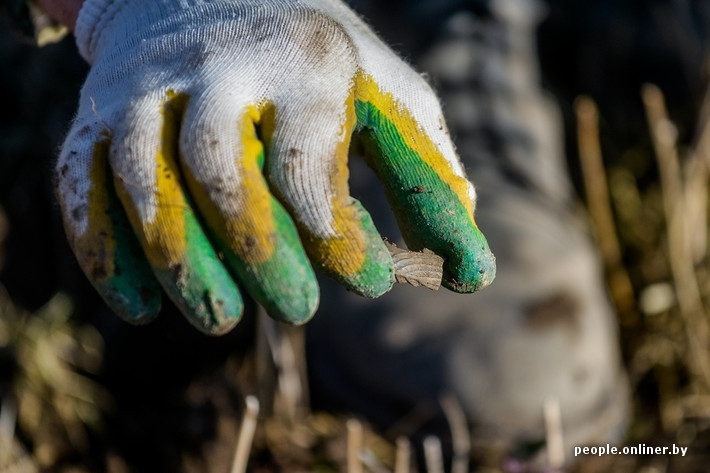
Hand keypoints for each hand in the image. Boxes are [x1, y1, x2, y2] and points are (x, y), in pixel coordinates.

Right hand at [55, 0, 495, 333]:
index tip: (371, 285)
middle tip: (299, 310)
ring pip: (144, 181)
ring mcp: (149, 89)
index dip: (340, 238)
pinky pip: (83, 184)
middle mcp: (219, 71)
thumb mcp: (384, 89)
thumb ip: (426, 166)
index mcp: (304, 63)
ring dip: (180, 264)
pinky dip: (103, 252)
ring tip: (221, 320)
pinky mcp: (98, 112)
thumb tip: (468, 259)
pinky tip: (139, 308)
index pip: (311, 163)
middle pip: (222, 172)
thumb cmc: (314, 59)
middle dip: (261, 255)